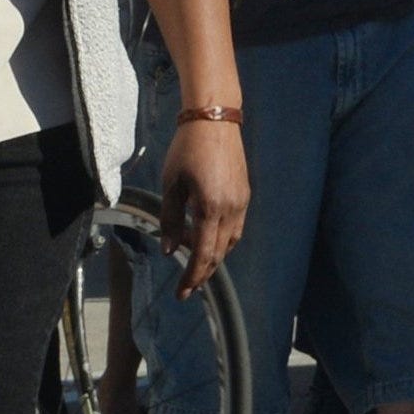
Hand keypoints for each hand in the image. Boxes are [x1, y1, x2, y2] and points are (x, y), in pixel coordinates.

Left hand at [154, 118, 248, 297]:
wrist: (214, 121)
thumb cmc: (186, 149)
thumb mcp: (171, 183)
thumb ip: (169, 218)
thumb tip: (168, 250)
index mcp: (210, 208)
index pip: (202, 253)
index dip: (192, 276)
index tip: (182, 293)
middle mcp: (231, 209)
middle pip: (218, 254)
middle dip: (202, 274)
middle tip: (186, 289)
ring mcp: (241, 203)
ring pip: (230, 243)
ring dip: (213, 258)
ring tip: (195, 267)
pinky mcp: (244, 195)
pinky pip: (235, 228)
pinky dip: (222, 241)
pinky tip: (208, 241)